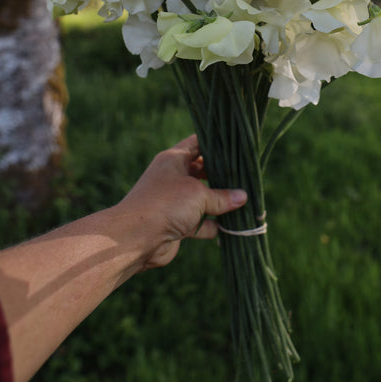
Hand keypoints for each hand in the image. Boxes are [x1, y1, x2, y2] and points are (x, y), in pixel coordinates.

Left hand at [112, 134, 247, 270]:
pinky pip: (199, 222)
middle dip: (222, 176)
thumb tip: (243, 197)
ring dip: (219, 203)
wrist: (135, 238)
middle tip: (245, 177)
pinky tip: (230, 227)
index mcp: (174, 159)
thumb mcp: (198, 195)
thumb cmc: (166, 204)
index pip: (198, 143)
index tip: (237, 147)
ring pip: (202, 198)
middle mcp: (173, 177)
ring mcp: (173, 201)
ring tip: (244, 202)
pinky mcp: (175, 223)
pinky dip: (212, 225)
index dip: (217, 143)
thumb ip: (222, 196)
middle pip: (202, 171)